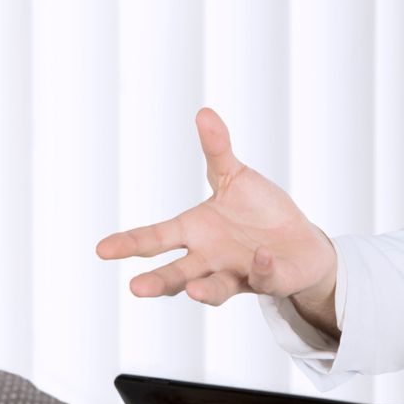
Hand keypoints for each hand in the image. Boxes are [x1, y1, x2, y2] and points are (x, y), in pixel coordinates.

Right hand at [94, 108, 338, 326]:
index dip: (129, 244)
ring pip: (215, 289)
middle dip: (157, 281)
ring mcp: (238, 273)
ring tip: (193, 291)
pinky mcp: (270, 280)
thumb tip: (204, 112)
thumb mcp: (235, 177)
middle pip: (177, 274)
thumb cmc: (259, 211)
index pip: (155, 239)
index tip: (102, 249)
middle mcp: (210, 259)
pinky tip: (263, 257)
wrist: (301, 242)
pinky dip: (262, 269)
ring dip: (204, 291)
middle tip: (135, 287)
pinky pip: (264, 278)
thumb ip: (218, 150)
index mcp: (194, 232)